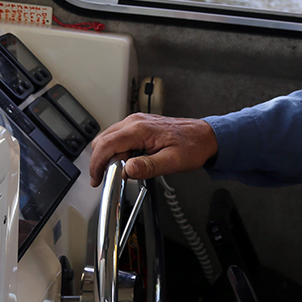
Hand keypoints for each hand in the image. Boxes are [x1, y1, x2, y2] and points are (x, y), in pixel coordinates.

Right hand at [87, 113, 217, 186]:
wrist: (204, 136)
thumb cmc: (192, 146)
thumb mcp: (172, 161)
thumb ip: (148, 167)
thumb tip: (128, 170)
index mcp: (140, 129)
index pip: (106, 145)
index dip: (97, 164)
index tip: (97, 180)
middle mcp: (135, 121)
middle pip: (102, 140)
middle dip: (100, 162)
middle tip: (108, 179)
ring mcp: (136, 121)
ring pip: (108, 138)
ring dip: (108, 156)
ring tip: (120, 172)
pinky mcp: (138, 125)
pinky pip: (118, 137)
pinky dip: (116, 151)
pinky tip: (127, 162)